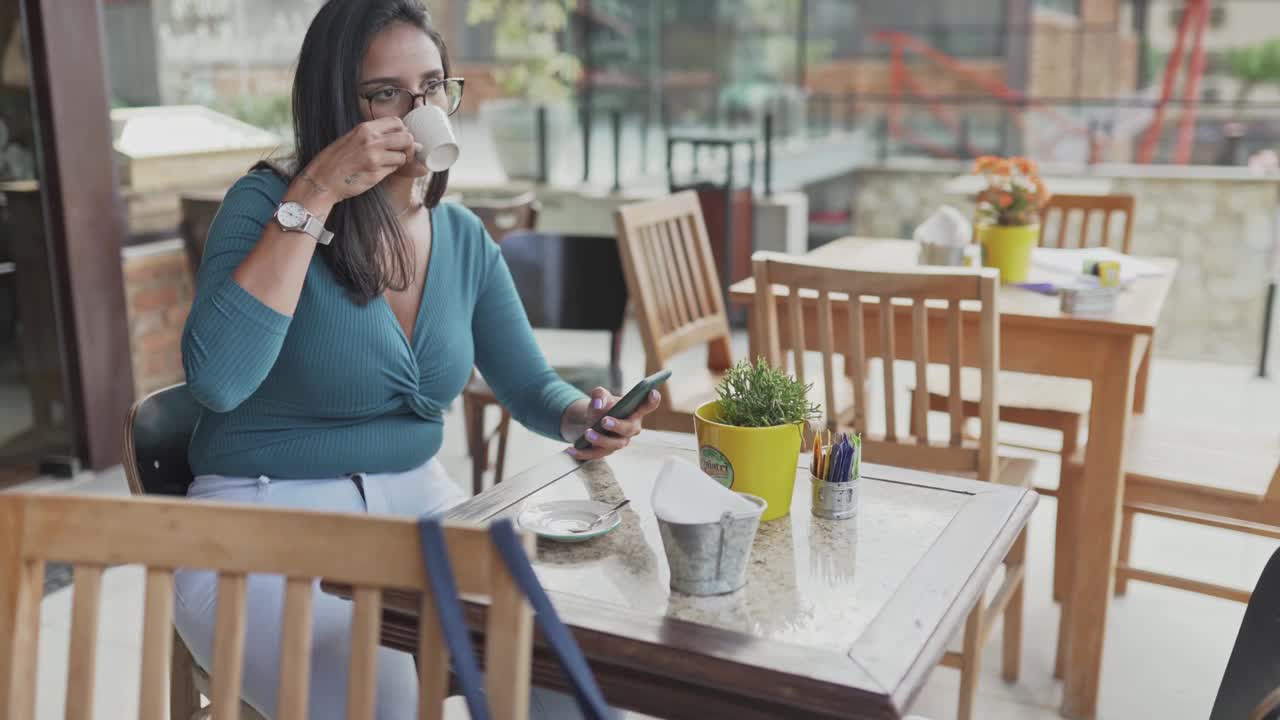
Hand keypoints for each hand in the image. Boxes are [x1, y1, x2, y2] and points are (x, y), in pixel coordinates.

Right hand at [298, 117, 424, 202]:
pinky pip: (394, 169)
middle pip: (407, 138)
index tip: (399, 138)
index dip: (403, 130)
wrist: (322, 180)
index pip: (397, 122)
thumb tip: (402, 135)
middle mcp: (372, 141)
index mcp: (365, 128)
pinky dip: (392, 170)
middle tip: (403, 152)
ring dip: (401, 160)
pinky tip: (380, 170)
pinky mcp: (377, 174)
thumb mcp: (352, 138)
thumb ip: (374, 135)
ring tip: (389, 163)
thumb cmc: (336, 159)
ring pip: (403, 156)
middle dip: (409, 146)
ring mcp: (375, 158)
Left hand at [563, 387, 661, 461]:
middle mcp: (631, 428)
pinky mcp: (605, 451)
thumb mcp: (599, 395)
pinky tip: (571, 449)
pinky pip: (595, 454)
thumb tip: (598, 405)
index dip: (652, 401)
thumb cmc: (601, 406)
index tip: (653, 392)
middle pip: (629, 429)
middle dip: (618, 425)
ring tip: (587, 433)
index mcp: (634, 411)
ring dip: (600, 439)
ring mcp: (619, 442)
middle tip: (605, 421)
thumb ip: (599, 395)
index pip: (647, 406)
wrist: (589, 420)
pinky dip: (583, 453)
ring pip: (614, 444)